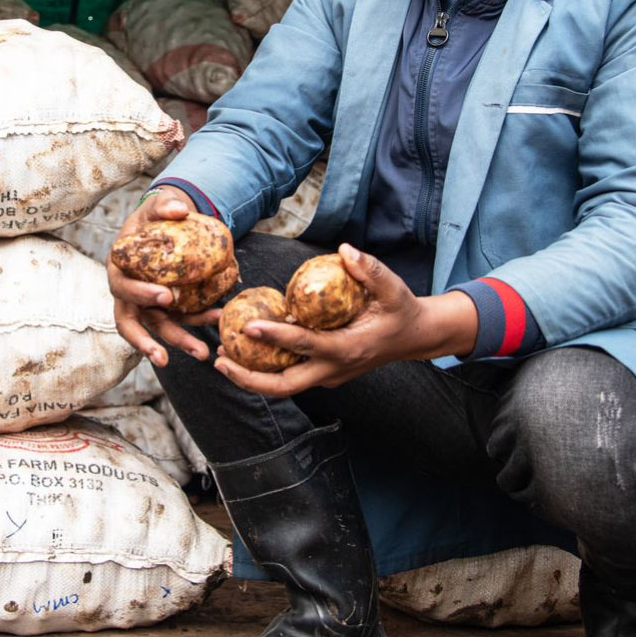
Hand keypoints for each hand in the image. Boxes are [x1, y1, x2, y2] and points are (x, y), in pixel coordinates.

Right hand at [106, 189, 215, 368]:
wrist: (163, 225)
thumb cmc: (153, 218)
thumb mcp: (155, 207)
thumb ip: (164, 205)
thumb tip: (178, 210)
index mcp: (119, 270)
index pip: (123, 289)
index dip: (140, 295)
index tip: (165, 296)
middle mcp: (130, 293)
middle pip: (131, 324)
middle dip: (147, 342)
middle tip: (165, 355)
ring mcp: (148, 305)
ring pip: (158, 329)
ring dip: (179, 342)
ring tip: (202, 354)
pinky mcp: (168, 308)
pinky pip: (183, 318)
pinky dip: (200, 320)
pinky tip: (219, 318)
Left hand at [215, 244, 477, 396]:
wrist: (415, 338)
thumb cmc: (402, 310)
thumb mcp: (393, 287)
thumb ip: (370, 270)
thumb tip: (345, 250)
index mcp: (348, 349)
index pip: (305, 345)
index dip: (275, 336)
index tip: (248, 324)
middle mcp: (335, 369)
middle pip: (285, 386)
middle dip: (249, 379)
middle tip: (221, 360)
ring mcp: (329, 376)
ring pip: (285, 386)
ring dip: (252, 377)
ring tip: (223, 358)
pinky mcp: (325, 374)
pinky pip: (291, 376)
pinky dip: (267, 369)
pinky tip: (246, 351)